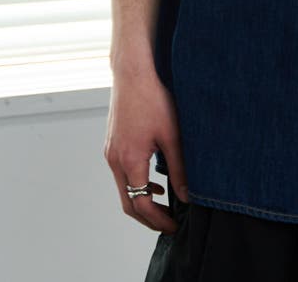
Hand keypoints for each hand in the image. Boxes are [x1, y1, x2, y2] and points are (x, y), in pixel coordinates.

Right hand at [104, 59, 188, 232]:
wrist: (133, 72)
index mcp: (129, 161)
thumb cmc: (153, 98)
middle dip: (149, 217)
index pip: (140, 204)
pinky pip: (122, 173)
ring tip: (165, 205)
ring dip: (142, 200)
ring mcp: (111, 151)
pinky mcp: (113, 142)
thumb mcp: (172, 135)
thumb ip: (179, 167)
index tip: (174, 226)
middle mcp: (115, 159)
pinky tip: (156, 179)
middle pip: (128, 202)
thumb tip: (187, 194)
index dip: (158, 219)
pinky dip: (137, 183)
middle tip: (169, 223)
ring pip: (124, 188)